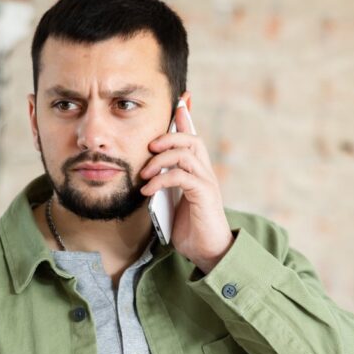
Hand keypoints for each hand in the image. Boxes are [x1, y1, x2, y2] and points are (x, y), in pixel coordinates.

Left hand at [139, 94, 234, 272]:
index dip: (185, 117)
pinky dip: (162, 179)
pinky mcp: (204, 195)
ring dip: (161, 159)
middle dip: (169, 136)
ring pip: (187, 154)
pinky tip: (148, 190)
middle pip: (191, 139)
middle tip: (149, 145)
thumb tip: (144, 173)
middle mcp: (205, 172)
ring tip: (144, 173)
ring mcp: (206, 182)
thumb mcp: (172, 202)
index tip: (178, 101)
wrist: (208, 252)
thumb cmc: (190, 228)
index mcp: (197, 171)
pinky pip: (182, 176)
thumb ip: (164, 184)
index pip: (192, 138)